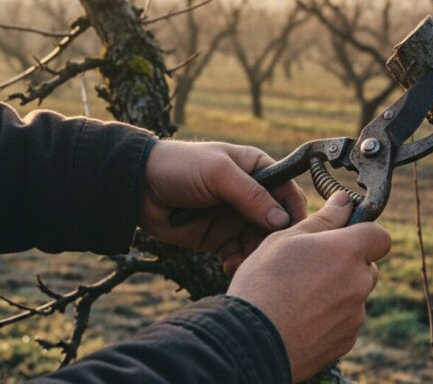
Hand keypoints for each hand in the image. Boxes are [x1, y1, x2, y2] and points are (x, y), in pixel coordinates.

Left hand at [140, 140, 306, 273]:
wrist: (137, 187)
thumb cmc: (180, 167)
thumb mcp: (218, 173)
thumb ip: (251, 194)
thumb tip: (281, 220)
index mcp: (258, 170)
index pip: (288, 193)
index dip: (294, 213)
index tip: (294, 234)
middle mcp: (252, 195)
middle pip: (277, 223)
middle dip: (274, 240)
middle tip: (267, 254)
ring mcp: (236, 218)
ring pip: (259, 242)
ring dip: (256, 255)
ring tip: (246, 263)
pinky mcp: (220, 239)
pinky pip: (238, 255)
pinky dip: (238, 262)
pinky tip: (230, 266)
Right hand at [227, 191, 391, 381]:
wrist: (250, 342)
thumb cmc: (263, 283)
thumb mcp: (285, 239)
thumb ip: (323, 219)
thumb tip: (345, 201)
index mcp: (347, 252)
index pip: (379, 236)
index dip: (362, 233)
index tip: (342, 236)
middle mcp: (358, 283)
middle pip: (366, 267)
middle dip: (347, 265)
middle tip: (311, 268)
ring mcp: (355, 316)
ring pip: (354, 296)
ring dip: (336, 293)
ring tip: (298, 298)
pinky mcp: (346, 342)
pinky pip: (345, 322)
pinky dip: (329, 319)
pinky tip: (299, 320)